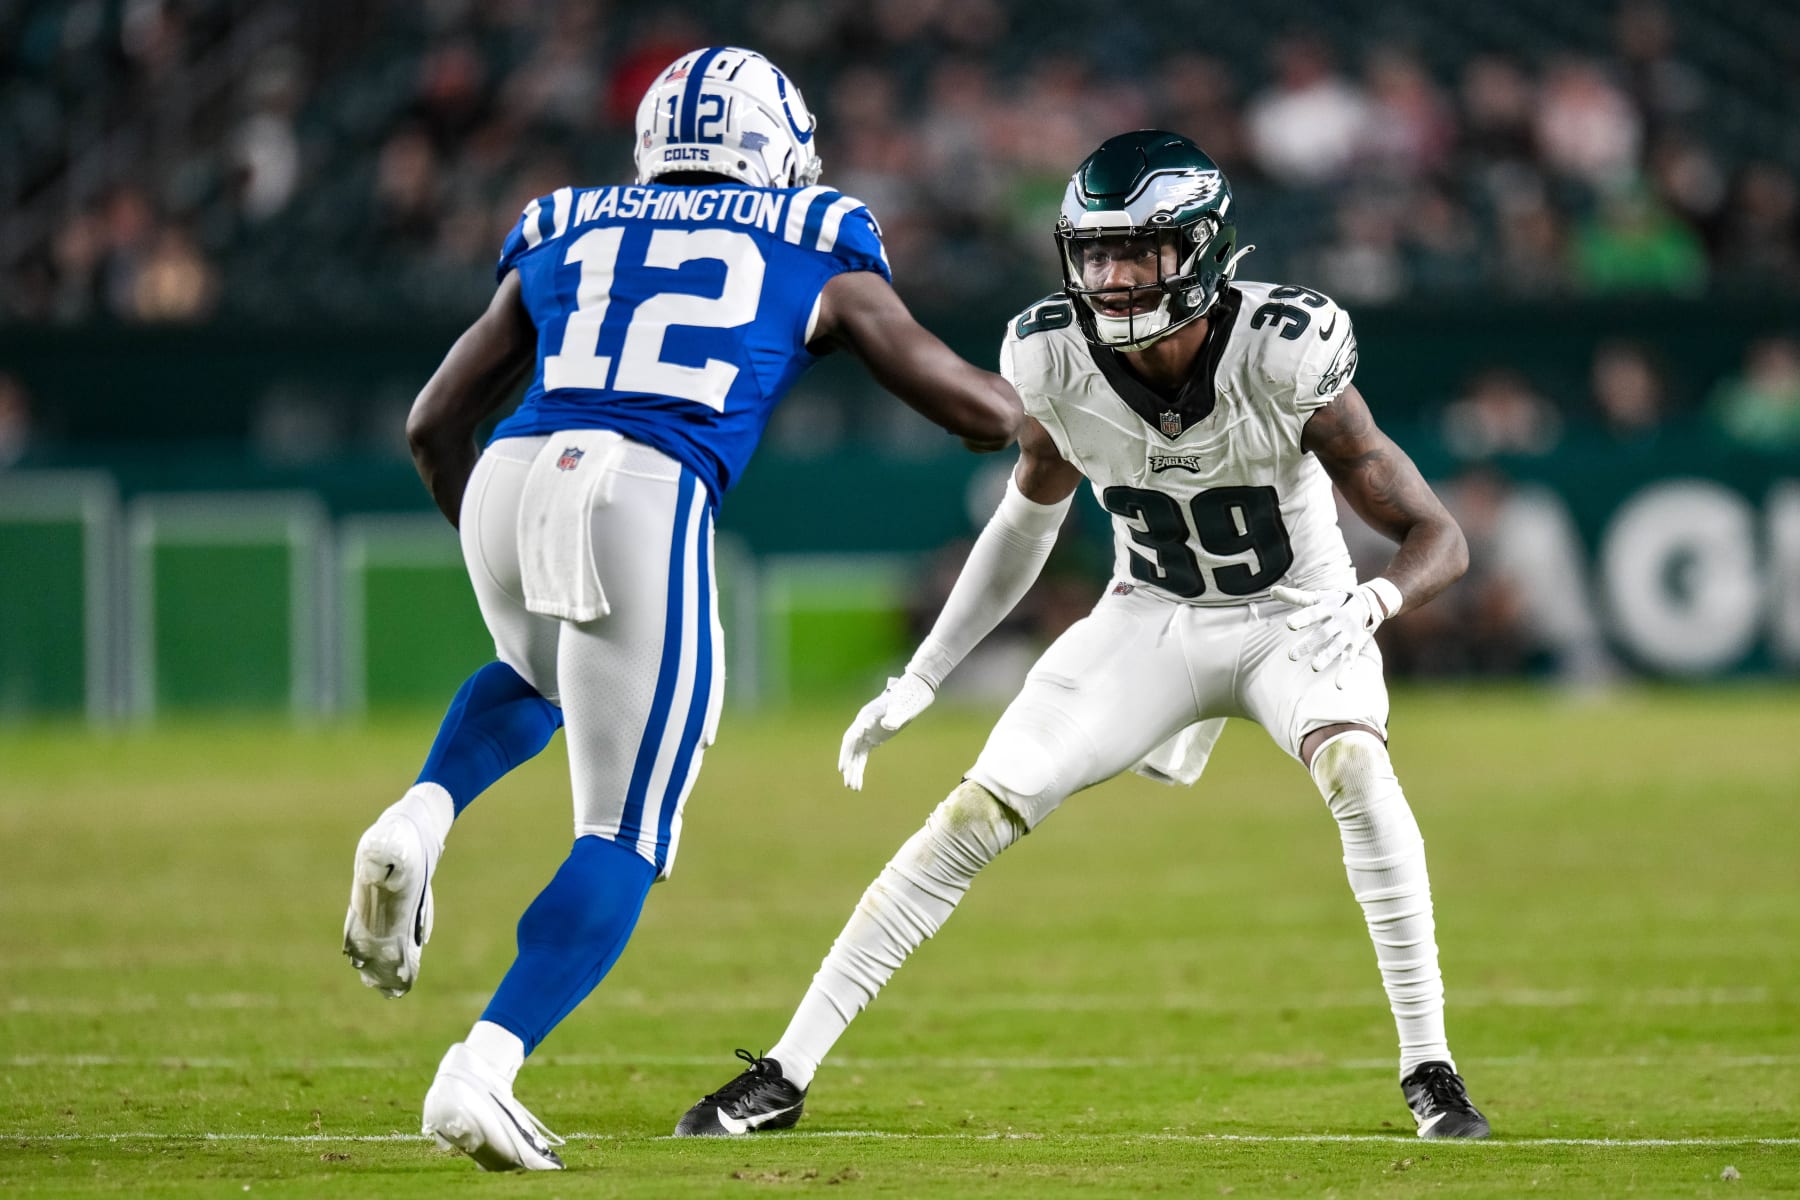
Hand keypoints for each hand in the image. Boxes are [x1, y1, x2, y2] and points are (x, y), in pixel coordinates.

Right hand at [838, 671, 937, 789]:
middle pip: (850, 746)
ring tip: (853, 788)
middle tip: (847, 782)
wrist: (914, 691)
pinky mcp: (874, 737)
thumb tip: (887, 725)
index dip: (847, 751)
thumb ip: (896, 716)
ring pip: (856, 753)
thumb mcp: (905, 707)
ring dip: (853, 769)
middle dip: (848, 764)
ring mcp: (868, 731)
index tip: (843, 766)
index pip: (852, 735)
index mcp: (867, 716)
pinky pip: (863, 755)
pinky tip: (858, 781)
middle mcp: (863, 724)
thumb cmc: (909, 697)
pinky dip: (860, 767)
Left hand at [1270, 580, 1398, 687]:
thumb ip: (1295, 597)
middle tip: (1291, 656)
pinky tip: (1339, 686)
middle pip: (1323, 633)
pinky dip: (1344, 673)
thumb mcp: (1318, 596)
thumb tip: (1272, 590)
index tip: (1289, 624)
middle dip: (1308, 644)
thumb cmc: (1337, 600)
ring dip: (1326, 657)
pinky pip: (1349, 660)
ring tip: (1314, 667)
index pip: (1313, 613)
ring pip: (1336, 647)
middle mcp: (1339, 621)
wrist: (1371, 602)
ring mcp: (1348, 634)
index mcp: (1329, 607)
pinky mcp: (1355, 646)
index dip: (1302, 618)